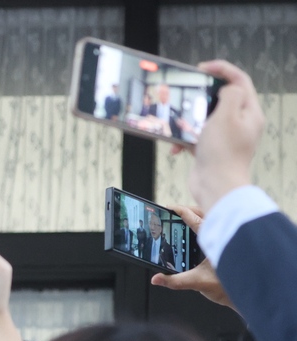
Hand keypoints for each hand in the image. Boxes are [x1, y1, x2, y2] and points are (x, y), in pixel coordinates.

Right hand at [149, 203, 233, 308]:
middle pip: (202, 212)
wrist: (248, 292)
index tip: (167, 208)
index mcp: (215, 240)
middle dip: (186, 210)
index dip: (178, 211)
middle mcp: (223, 234)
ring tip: (182, 218)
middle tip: (171, 212)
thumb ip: (174, 281)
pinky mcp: (231, 241)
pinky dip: (205, 223)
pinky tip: (196, 232)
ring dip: (196, 215)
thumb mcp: (197, 282)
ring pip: (211, 216)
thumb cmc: (229, 287)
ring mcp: (228, 236)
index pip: (193, 218)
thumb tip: (156, 279)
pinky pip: (217, 225)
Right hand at [189, 60, 264, 212]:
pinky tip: (175, 147)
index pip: (239, 81)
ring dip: (189, 120)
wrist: (216, 187)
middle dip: (201, 97)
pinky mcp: (211, 150)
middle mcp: (240, 124)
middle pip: (221, 99)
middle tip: (187, 93)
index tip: (203, 68)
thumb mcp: (227, 115)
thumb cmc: (223, 153)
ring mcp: (225, 138)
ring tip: (178, 123)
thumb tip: (225, 89)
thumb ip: (230, 94)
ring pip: (205, 119)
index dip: (222, 70)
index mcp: (250, 113)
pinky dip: (184, 140)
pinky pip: (196, 138)